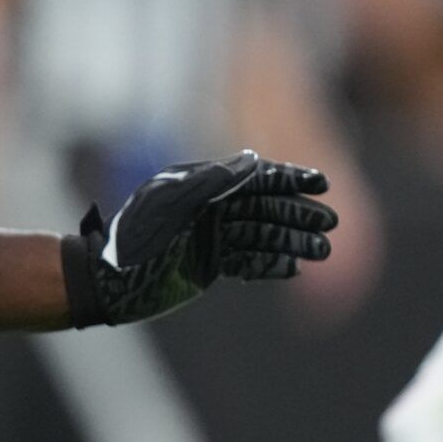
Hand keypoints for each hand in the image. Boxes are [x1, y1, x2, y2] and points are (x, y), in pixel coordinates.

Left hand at [67, 149, 336, 324]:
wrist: (111, 281)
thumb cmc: (137, 238)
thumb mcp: (172, 203)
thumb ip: (213, 182)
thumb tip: (253, 160)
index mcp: (202, 187)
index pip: (254, 178)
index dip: (289, 179)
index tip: (321, 183)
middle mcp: (210, 209)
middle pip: (265, 207)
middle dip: (299, 213)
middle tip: (330, 223)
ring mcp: (212, 236)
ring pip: (261, 235)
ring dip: (292, 241)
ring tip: (323, 250)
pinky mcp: (209, 263)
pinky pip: (248, 260)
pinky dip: (270, 263)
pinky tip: (293, 268)